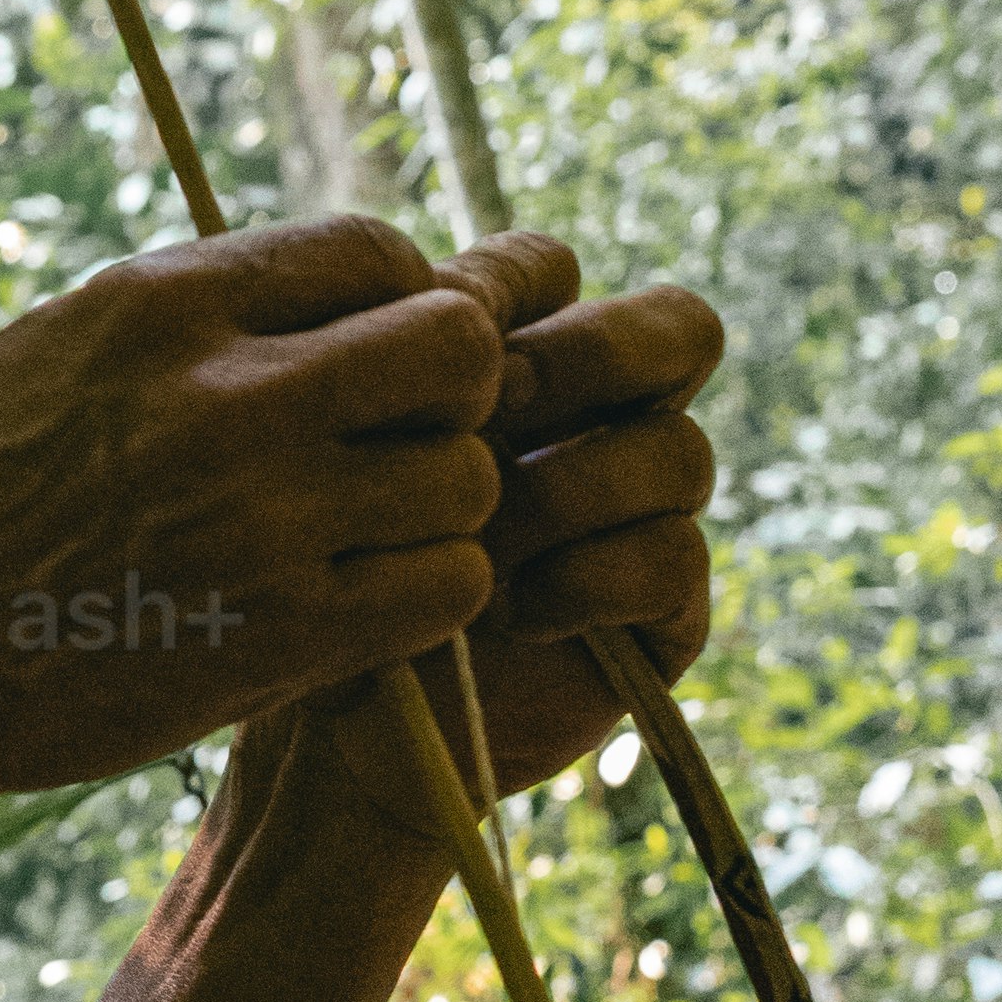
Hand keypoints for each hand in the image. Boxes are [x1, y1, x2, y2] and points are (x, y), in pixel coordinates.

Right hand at [0, 212, 518, 804]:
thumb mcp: (53, 349)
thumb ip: (193, 315)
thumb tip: (331, 282)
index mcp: (160, 305)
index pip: (374, 246)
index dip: (405, 292)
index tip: (379, 345)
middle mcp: (223, 398)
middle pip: (456, 345)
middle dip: (457, 385)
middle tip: (414, 429)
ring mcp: (260, 520)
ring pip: (468, 477)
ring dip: (443, 502)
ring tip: (377, 525)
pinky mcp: (283, 634)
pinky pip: (447, 585)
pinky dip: (430, 589)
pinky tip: (368, 594)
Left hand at [286, 235, 721, 819]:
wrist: (337, 730)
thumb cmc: (323, 579)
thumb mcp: (343, 458)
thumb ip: (397, 363)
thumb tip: (454, 296)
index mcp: (515, 361)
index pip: (556, 272)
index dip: (510, 289)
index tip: (434, 335)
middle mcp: (593, 425)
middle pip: (677, 332)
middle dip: (589, 357)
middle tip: (492, 408)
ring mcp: (636, 515)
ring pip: (678, 451)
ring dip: (567, 488)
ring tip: (481, 540)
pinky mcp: (662, 611)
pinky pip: (672, 556)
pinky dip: (590, 578)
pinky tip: (514, 611)